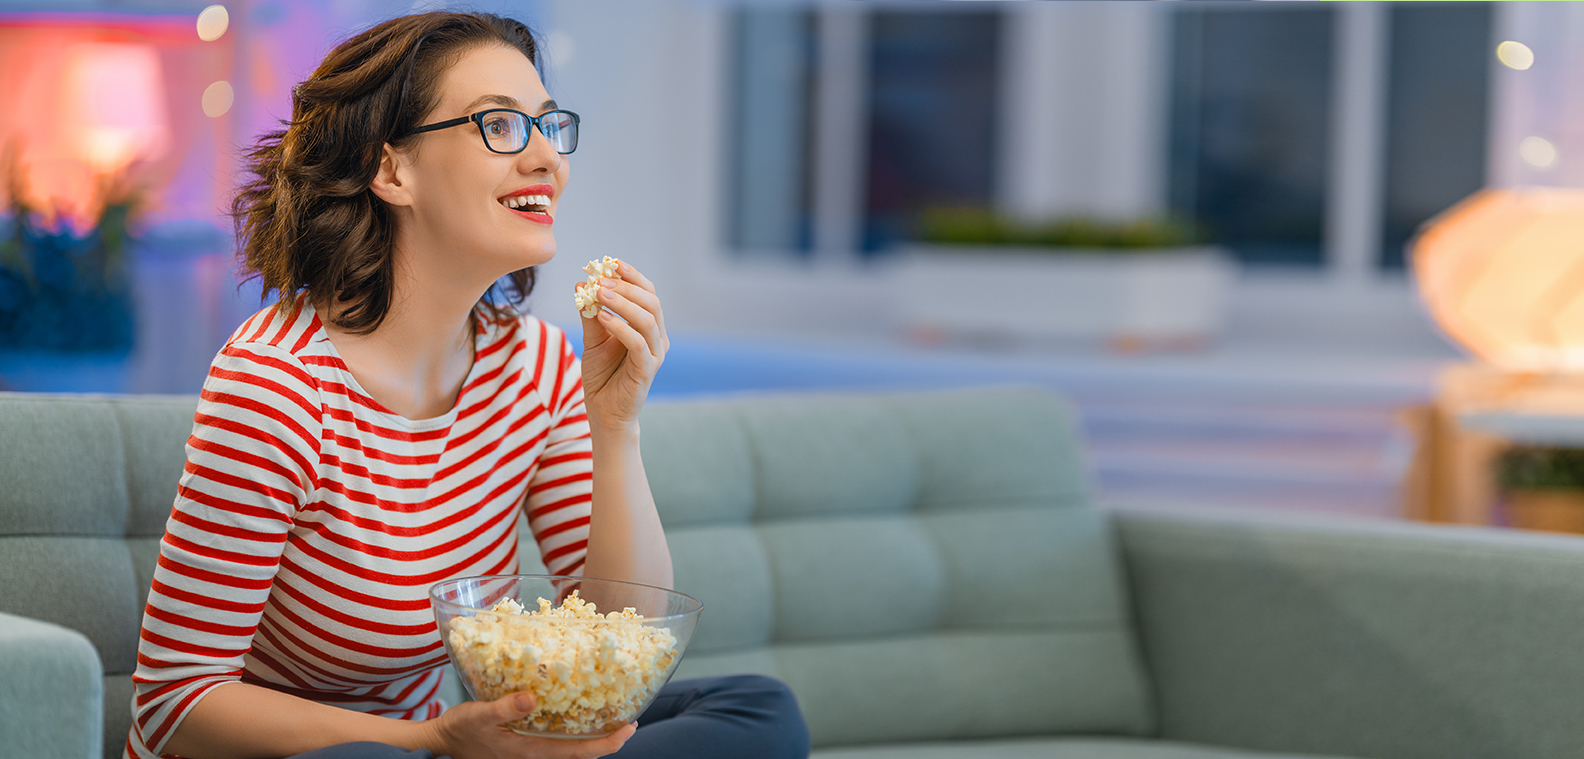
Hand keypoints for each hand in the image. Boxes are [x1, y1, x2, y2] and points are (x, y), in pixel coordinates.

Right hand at [425, 691, 636, 758]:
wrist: (442, 742)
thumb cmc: (461, 729)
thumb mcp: (479, 714)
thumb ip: (505, 706)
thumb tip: (532, 697)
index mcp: (531, 751)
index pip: (580, 752)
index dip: (608, 743)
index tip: (629, 728)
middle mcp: (537, 755)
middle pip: (582, 753)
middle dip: (608, 739)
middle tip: (630, 719)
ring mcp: (532, 752)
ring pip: (572, 748)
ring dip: (593, 735)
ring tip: (611, 715)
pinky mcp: (526, 744)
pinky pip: (559, 741)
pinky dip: (575, 730)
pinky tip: (579, 713)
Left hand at [578, 260, 666, 431]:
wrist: (604, 412)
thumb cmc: (602, 375)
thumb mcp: (592, 339)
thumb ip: (590, 314)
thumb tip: (582, 284)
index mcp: (648, 326)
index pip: (648, 293)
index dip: (633, 276)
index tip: (612, 262)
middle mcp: (657, 337)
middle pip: (651, 302)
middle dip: (626, 287)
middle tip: (602, 280)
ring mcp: (654, 354)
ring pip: (647, 320)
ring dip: (623, 303)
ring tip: (600, 294)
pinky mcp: (646, 370)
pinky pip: (637, 343)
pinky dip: (620, 327)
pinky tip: (602, 317)